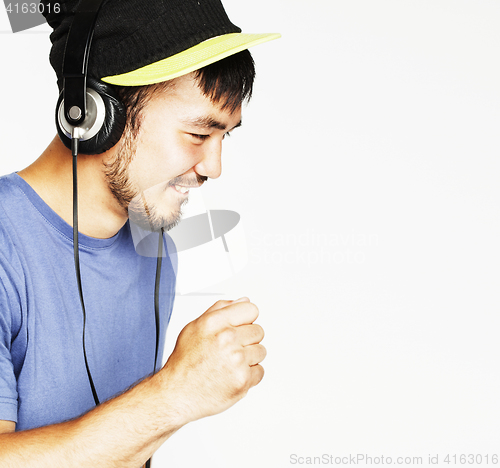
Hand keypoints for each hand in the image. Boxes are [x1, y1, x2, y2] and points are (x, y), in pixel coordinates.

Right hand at [160, 297, 265, 423]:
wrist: (177, 394)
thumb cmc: (185, 363)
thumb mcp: (194, 327)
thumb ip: (220, 309)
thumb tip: (242, 300)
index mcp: (214, 322)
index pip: (251, 309)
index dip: (246, 319)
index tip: (241, 326)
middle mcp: (226, 338)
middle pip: (258, 331)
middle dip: (247, 339)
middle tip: (230, 349)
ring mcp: (236, 359)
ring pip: (260, 351)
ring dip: (249, 358)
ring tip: (230, 363)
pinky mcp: (243, 379)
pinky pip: (260, 371)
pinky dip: (249, 375)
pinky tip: (232, 375)